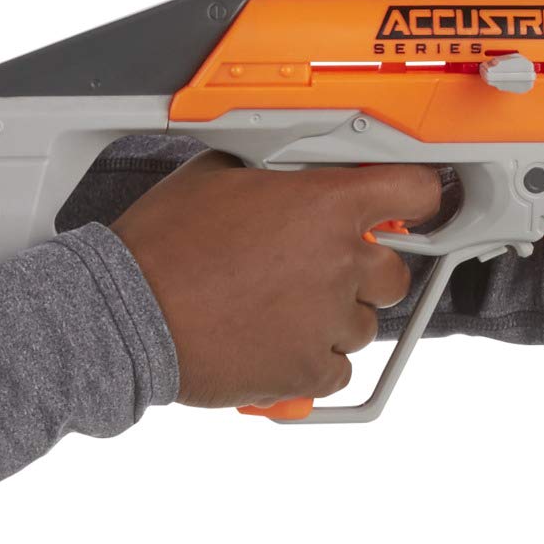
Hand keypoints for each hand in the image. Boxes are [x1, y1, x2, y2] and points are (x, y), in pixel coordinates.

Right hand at [108, 152, 441, 405]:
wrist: (125, 316)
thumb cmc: (161, 246)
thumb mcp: (215, 175)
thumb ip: (271, 173)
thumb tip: (285, 173)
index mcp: (326, 204)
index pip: (416, 192)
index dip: (418, 200)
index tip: (413, 211)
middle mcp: (340, 261)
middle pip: (394, 273)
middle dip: (363, 273)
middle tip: (316, 272)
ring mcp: (329, 320)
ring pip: (365, 326)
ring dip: (334, 320)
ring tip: (278, 312)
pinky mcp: (309, 369)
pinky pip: (339, 370)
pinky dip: (313, 362)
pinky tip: (273, 344)